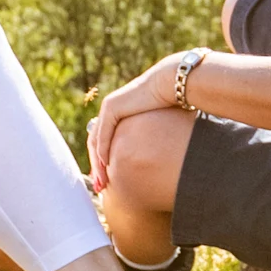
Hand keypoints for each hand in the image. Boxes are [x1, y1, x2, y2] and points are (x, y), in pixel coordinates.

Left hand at [85, 55, 187, 194]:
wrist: (173, 84)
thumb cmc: (174, 104)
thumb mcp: (157, 126)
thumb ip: (150, 139)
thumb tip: (158, 157)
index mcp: (120, 113)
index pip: (105, 141)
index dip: (105, 162)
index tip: (109, 180)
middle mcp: (110, 110)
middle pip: (96, 143)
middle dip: (98, 167)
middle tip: (101, 186)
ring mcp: (109, 108)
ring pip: (96, 141)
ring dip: (97, 163)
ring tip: (103, 181)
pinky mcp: (112, 108)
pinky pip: (103, 134)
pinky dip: (102, 151)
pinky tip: (106, 165)